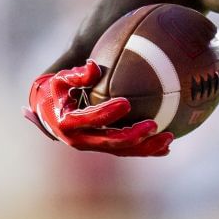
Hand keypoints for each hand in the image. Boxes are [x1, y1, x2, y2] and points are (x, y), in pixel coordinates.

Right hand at [23, 63, 173, 156]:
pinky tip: (166, 147)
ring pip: (122, 151)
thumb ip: (76, 74)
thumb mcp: (60, 80)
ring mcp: (94, 147)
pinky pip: (127, 152)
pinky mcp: (104, 148)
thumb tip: (94, 66)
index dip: (107, 113)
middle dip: (133, 136)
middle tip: (153, 125)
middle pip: (110, 142)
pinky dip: (146, 150)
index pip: (90, 119)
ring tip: (169, 138)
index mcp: (68, 123)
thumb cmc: (57, 92)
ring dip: (146, 147)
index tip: (126, 102)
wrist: (49, 114)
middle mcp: (80, 140)